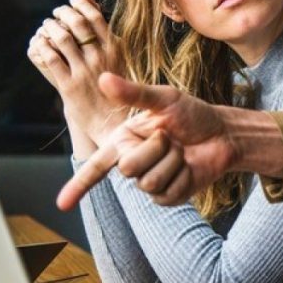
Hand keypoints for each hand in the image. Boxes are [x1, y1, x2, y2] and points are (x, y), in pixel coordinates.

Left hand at [26, 0, 125, 151]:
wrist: (114, 122)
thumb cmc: (116, 86)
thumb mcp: (116, 55)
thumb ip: (101, 28)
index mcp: (115, 49)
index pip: (94, 17)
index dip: (80, 5)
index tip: (72, 2)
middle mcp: (101, 58)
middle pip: (77, 24)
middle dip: (62, 13)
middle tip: (56, 13)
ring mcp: (84, 72)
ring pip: (62, 39)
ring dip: (50, 28)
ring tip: (47, 26)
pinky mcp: (69, 86)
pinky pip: (51, 59)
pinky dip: (42, 46)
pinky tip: (40, 43)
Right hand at [56, 72, 240, 209]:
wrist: (222, 133)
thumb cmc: (192, 114)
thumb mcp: (165, 99)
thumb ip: (134, 93)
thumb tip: (102, 78)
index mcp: (124, 140)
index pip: (96, 166)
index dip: (78, 186)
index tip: (61, 204)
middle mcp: (133, 162)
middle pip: (128, 168)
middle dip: (155, 148)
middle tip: (170, 137)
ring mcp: (150, 182)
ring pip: (149, 182)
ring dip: (172, 161)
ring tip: (181, 150)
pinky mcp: (168, 196)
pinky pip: (167, 194)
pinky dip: (183, 177)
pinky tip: (189, 166)